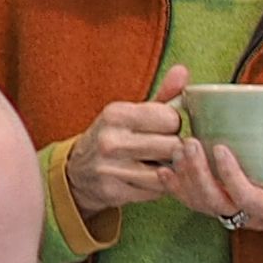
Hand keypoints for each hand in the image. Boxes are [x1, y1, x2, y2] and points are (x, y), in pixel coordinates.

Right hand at [67, 69, 194, 215]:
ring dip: (170, 169)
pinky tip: (150, 178)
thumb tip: (183, 71)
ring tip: (158, 162)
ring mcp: (109, 169)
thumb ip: (164, 95)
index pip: (171, 118)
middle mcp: (110, 140)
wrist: (79, 171)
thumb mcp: (134, 113)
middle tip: (163, 148)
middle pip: (172, 145)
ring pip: (167, 171)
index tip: (165, 127)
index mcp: (116, 114)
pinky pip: (156, 191)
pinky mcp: (113, 192)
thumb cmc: (117, 136)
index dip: (174, 124)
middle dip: (174, 147)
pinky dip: (160, 187)